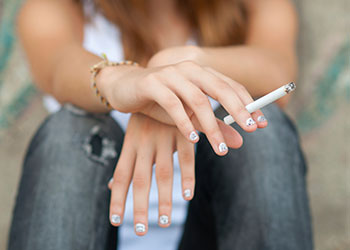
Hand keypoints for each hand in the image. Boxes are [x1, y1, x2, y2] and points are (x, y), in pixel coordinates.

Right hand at [99, 46, 266, 154]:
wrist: (124, 87)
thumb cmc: (159, 101)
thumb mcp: (189, 115)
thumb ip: (213, 125)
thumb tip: (239, 142)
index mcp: (201, 73)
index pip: (231, 86)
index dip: (249, 104)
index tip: (262, 125)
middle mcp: (189, 70)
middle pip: (220, 89)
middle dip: (238, 110)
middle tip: (251, 130)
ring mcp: (170, 75)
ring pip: (197, 99)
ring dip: (210, 125)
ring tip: (220, 149)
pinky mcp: (152, 83)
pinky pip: (172, 104)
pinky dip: (184, 122)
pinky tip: (192, 139)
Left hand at [107, 113, 241, 235]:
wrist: (162, 83)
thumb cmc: (144, 118)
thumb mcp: (131, 136)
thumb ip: (125, 163)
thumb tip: (109, 185)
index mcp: (130, 144)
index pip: (120, 176)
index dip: (117, 198)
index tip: (115, 220)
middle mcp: (144, 144)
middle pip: (140, 181)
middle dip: (139, 206)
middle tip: (140, 230)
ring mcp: (163, 139)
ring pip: (163, 174)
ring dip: (164, 200)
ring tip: (165, 222)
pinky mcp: (181, 133)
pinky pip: (185, 159)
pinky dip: (187, 178)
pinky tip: (187, 195)